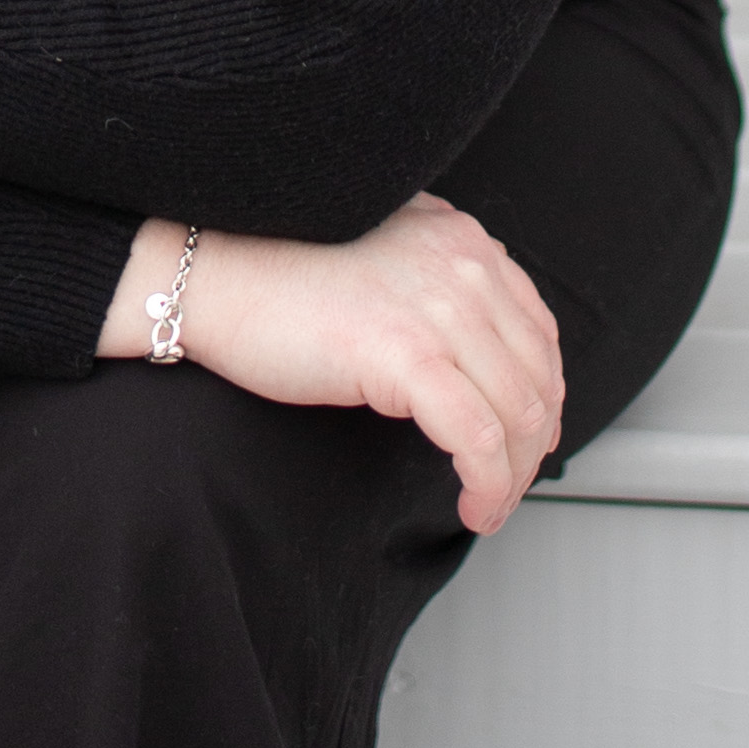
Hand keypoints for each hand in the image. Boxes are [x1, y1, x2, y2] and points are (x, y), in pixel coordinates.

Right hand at [99, 195, 565, 534]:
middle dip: (532, 446)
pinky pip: (476, 438)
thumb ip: (432, 281)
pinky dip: (486, 484)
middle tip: (507, 486)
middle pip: (537, 377)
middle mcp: (463, 266)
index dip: (539, 398)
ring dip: (512, 476)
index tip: (522, 439)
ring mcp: (438, 308)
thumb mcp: (380, 256)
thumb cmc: (274, 272)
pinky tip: (471, 506)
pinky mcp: (405, 354)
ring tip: (488, 507)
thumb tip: (470, 350)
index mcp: (462, 240)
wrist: (209, 272)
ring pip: (515, 414)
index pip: (538, 332)